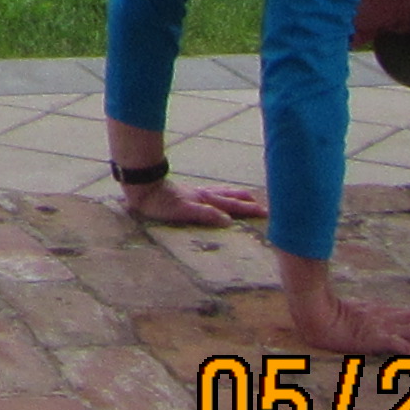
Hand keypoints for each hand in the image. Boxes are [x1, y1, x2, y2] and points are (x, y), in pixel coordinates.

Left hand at [122, 177, 265, 229]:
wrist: (143, 188)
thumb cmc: (160, 202)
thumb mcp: (183, 211)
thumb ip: (205, 214)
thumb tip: (228, 221)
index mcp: (207, 200)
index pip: (234, 205)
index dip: (250, 210)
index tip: (267, 214)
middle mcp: (205, 194)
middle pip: (232, 196)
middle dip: (249, 202)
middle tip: (264, 208)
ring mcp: (197, 192)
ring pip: (223, 192)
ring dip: (237, 196)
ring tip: (248, 199)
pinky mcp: (188, 193)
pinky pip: (212, 193)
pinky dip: (223, 194)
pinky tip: (218, 197)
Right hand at [283, 290, 409, 359]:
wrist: (312, 312)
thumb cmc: (321, 312)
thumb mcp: (344, 311)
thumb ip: (357, 314)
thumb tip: (360, 319)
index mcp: (376, 310)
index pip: (407, 313)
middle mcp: (383, 316)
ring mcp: (379, 326)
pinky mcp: (373, 337)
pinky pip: (398, 345)